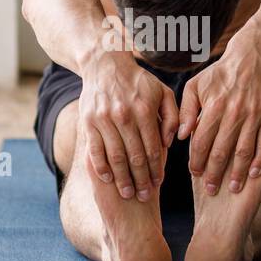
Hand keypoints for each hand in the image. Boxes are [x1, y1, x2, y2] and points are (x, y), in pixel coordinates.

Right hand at [80, 54, 178, 200]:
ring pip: (114, 157)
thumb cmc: (138, 81)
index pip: (152, 148)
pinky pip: (95, 150)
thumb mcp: (162, 92)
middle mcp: (124, 116)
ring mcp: (104, 119)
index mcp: (144, 110)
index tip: (158, 183)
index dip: (156, 169)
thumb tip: (170, 143)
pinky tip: (108, 178)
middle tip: (144, 197)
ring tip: (128, 194)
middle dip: (140, 180)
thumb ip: (172, 117)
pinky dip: (101, 167)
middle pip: (134, 156)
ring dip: (122, 178)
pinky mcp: (88, 122)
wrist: (104, 63)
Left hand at [177, 45, 260, 194]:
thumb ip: (186, 111)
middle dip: (215, 173)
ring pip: (244, 151)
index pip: (202, 141)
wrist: (253, 57)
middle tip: (210, 190)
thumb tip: (180, 137)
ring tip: (232, 189)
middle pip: (222, 151)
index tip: (194, 174)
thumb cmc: (219, 74)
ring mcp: (254, 116)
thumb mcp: (196, 86)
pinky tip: (254, 175)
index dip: (197, 160)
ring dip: (238, 173)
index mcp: (214, 106)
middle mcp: (234, 112)